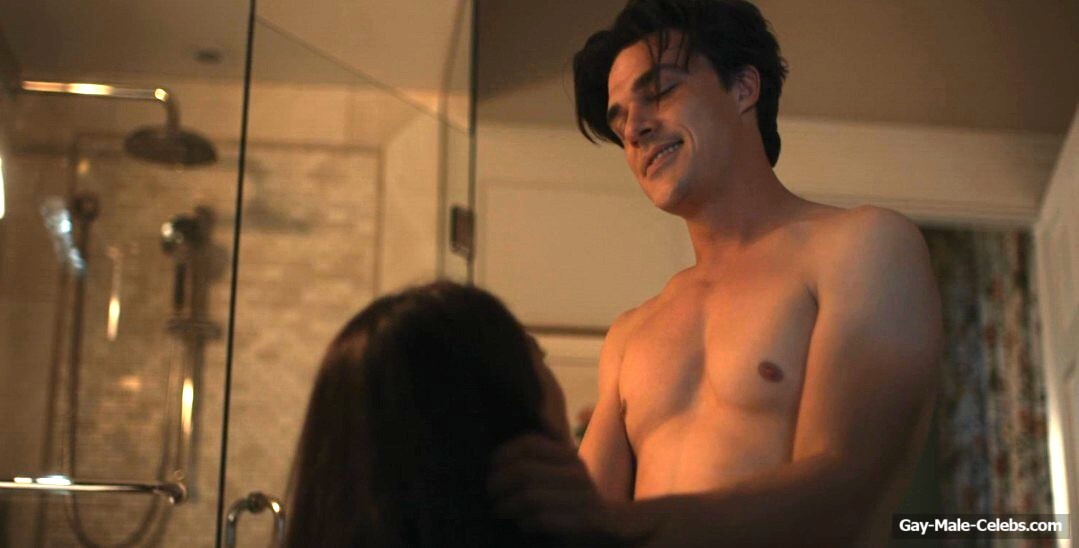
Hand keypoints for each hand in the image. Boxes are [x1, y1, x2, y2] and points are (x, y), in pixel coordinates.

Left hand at [487, 433, 615, 538]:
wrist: (612, 524)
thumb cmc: (575, 496)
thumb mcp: (564, 469)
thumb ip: (543, 453)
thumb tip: (520, 432)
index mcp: (569, 455)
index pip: (529, 444)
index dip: (504, 454)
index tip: (492, 466)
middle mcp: (576, 472)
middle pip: (524, 472)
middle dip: (499, 483)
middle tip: (491, 493)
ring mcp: (581, 497)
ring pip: (529, 496)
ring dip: (508, 505)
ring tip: (500, 509)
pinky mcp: (582, 521)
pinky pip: (542, 519)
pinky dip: (525, 522)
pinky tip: (521, 523)